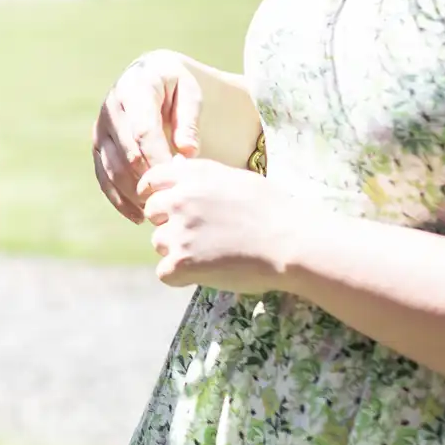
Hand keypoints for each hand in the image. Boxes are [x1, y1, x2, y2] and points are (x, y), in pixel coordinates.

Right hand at [93, 51, 199, 221]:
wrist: (150, 77)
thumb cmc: (177, 87)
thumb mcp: (190, 93)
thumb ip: (189, 121)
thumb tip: (188, 152)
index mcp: (135, 88)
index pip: (144, 130)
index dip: (160, 158)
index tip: (179, 179)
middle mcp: (111, 108)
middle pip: (127, 153)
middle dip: (150, 180)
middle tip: (173, 202)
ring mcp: (100, 129)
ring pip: (113, 169)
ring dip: (135, 194)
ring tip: (159, 212)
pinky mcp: (97, 147)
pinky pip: (104, 178)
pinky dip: (119, 200)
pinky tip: (139, 216)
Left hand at [141, 156, 307, 294]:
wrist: (293, 242)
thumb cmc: (274, 210)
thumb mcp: (235, 178)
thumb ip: (201, 176)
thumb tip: (175, 168)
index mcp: (193, 175)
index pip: (152, 180)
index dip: (155, 195)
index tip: (163, 207)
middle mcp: (180, 198)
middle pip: (152, 213)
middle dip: (169, 223)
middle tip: (199, 235)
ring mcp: (179, 231)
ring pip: (158, 243)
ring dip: (177, 250)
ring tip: (210, 253)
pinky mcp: (182, 262)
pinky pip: (165, 273)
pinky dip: (181, 277)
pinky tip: (206, 272)